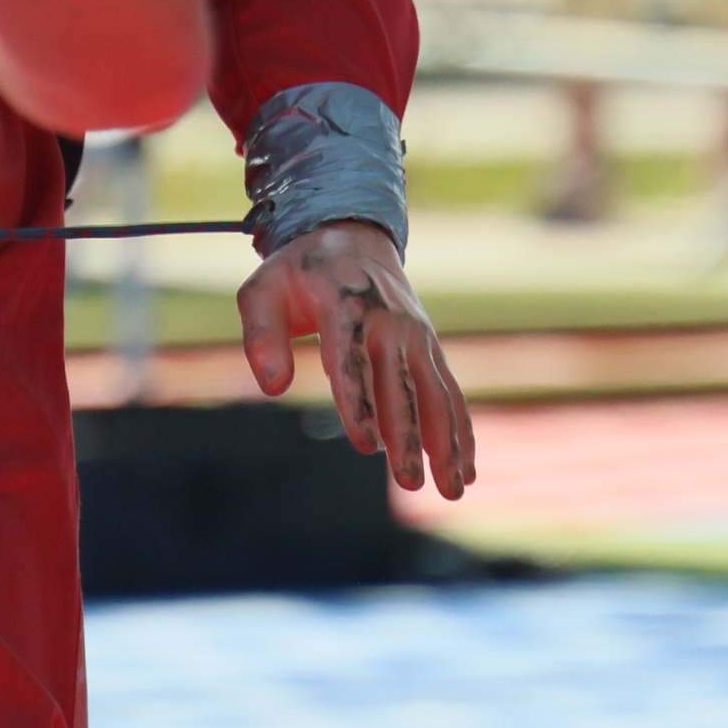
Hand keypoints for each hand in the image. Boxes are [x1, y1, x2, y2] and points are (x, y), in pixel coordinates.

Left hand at [238, 221, 475, 500]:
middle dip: (407, 436)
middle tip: (409, 484)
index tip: (364, 445)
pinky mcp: (429, 347)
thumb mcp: (263, 290)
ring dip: (446, 442)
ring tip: (452, 491)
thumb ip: (261, 335)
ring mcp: (415, 335)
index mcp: (345, 305)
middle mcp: (388, 321)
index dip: (358, 402)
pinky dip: (462, 430)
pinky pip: (449, 392)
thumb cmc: (299, 272)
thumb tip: (272, 386)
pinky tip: (466, 471)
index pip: (351, 360)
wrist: (352, 236)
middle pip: (400, 385)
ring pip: (436, 393)